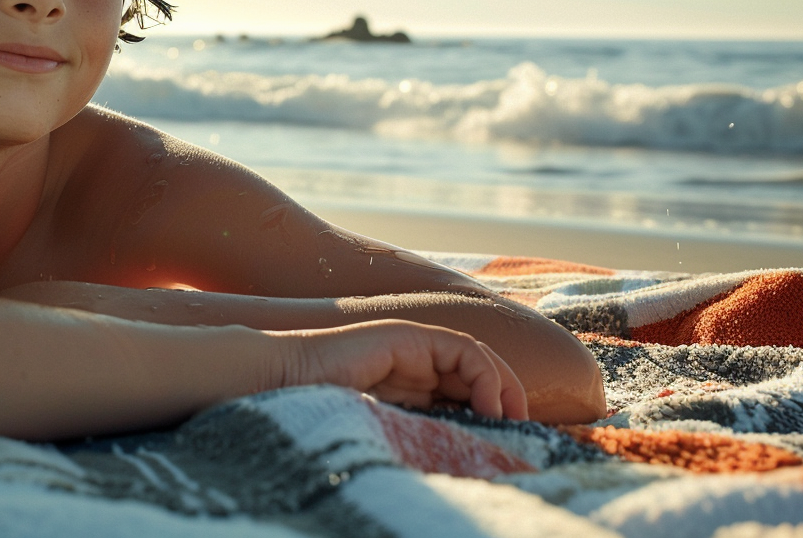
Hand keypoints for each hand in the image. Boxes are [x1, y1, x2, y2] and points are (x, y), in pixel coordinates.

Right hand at [275, 320, 528, 419]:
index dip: (491, 413)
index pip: (461, 395)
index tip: (508, 443)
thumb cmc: (318, 416)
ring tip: (513, 418)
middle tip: (523, 432)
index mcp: (404, 390)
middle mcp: (411, 365)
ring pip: (475, 360)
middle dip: (506, 401)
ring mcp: (409, 348)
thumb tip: (458, 466)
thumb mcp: (384, 434)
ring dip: (503, 387)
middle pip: (475, 376)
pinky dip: (485, 374)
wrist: (279, 385)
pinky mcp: (406, 337)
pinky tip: (488, 405)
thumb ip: (416, 438)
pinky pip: (461, 350)